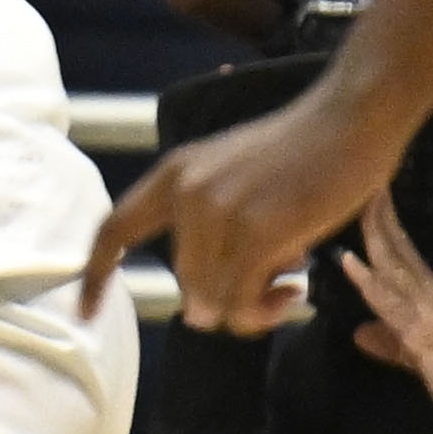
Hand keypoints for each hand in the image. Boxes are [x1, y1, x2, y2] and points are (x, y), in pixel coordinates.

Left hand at [91, 67, 395, 330]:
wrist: (349, 120)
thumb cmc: (302, 154)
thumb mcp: (234, 180)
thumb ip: (211, 229)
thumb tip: (203, 310)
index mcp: (173, 175)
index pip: (114, 229)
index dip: (94, 275)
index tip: (83, 313)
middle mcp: (186, 193)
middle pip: (184, 280)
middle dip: (223, 299)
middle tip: (274, 290)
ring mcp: (220, 211)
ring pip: (211, 298)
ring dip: (250, 309)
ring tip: (288, 286)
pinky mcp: (257, 231)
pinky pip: (241, 301)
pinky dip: (264, 311)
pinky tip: (295, 292)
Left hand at [339, 198, 432, 433]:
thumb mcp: (418, 360)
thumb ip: (391, 344)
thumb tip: (361, 333)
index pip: (406, 256)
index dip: (388, 229)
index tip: (374, 199)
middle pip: (400, 251)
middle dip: (380, 218)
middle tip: (367, 183)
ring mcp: (429, 313)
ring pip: (394, 267)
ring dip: (375, 235)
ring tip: (363, 202)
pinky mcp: (424, 334)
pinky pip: (390, 304)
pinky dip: (368, 280)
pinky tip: (350, 262)